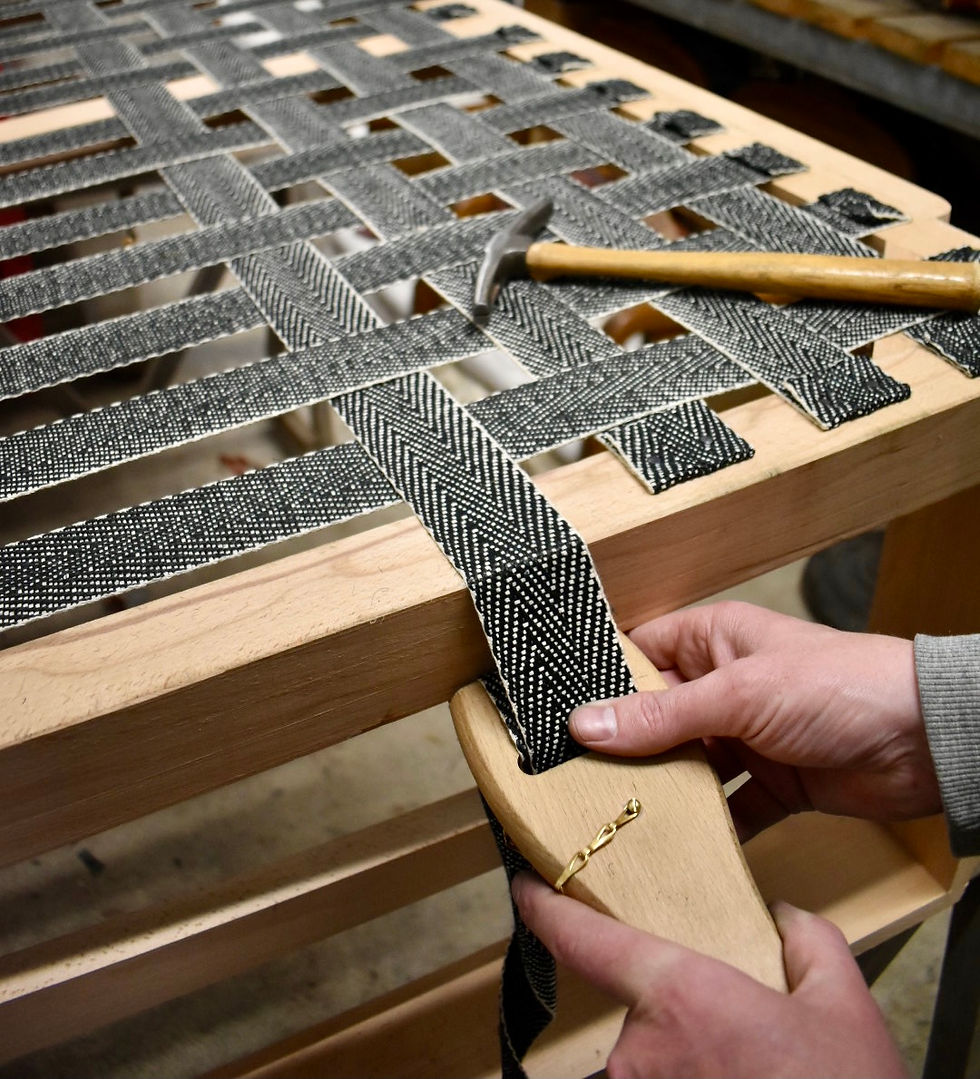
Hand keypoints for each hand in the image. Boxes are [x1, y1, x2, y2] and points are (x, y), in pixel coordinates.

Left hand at [513, 872, 907, 1078]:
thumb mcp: (844, 1007)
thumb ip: (807, 943)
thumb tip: (783, 920)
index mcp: (679, 996)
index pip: (586, 939)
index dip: (547, 908)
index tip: (525, 888)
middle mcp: (640, 1051)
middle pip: (635, 1011)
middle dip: (677, 1018)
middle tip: (733, 1038)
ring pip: (645, 1064)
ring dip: (682, 1064)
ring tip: (738, 1068)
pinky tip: (727, 1077)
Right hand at [571, 602, 940, 838]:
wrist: (927, 741)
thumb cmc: (837, 685)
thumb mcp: (739, 693)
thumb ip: (661, 715)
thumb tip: (583, 724)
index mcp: (713, 641)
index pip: (639, 655)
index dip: (600, 682)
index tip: (552, 716)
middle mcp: (724, 687)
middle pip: (656, 718)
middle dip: (621, 747)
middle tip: (567, 779)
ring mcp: (747, 738)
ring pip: (686, 766)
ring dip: (660, 790)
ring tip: (606, 815)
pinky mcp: (772, 784)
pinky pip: (726, 808)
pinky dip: (707, 827)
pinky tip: (672, 848)